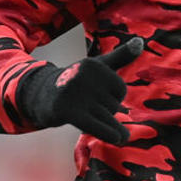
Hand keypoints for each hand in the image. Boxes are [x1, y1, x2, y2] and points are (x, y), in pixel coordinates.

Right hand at [20, 37, 142, 144]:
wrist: (39, 97)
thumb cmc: (77, 81)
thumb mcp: (98, 65)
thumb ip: (121, 55)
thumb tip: (141, 41)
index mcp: (93, 64)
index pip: (120, 89)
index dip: (113, 97)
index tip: (98, 96)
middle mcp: (83, 76)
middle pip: (113, 104)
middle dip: (107, 112)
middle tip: (90, 110)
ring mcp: (74, 94)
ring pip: (107, 117)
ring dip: (114, 129)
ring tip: (120, 135)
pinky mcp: (67, 111)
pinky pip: (96, 126)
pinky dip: (108, 133)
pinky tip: (118, 139)